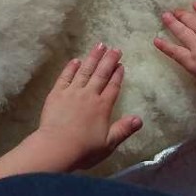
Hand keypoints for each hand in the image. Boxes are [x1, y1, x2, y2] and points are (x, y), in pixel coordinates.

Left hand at [34, 43, 141, 170]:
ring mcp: (72, 92)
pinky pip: (65, 77)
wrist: (56, 147)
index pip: (113, 87)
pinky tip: (76, 60)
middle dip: (109, 60)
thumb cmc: (84, 149)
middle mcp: (89, 95)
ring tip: (99, 45)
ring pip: (85, 71)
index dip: (118, 75)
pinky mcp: (56, 94)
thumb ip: (124, 129)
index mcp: (102, 107)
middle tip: (115, 49)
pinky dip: (71, 67)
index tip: (121, 64)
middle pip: (101, 74)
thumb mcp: (109, 143)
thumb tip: (139, 119)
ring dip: (93, 58)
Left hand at [155, 2, 195, 91]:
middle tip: (176, 10)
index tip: (195, 3)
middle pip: (193, 21)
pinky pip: (175, 52)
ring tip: (164, 16)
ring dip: (172, 23)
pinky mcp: (190, 61)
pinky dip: (165, 46)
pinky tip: (156, 41)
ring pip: (182, 32)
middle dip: (183, 14)